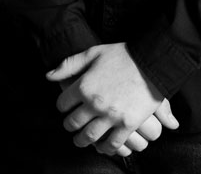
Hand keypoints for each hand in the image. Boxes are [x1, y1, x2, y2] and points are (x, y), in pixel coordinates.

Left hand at [46, 43, 177, 155]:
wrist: (151, 62)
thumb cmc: (122, 56)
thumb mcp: (92, 53)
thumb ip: (69, 65)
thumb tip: (49, 76)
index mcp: (84, 86)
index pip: (63, 103)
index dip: (62, 106)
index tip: (65, 108)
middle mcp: (95, 103)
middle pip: (74, 122)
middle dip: (69, 125)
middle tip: (70, 126)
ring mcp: (111, 116)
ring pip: (90, 136)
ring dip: (83, 140)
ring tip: (82, 140)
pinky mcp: (127, 125)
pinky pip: (113, 143)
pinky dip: (105, 148)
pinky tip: (102, 147)